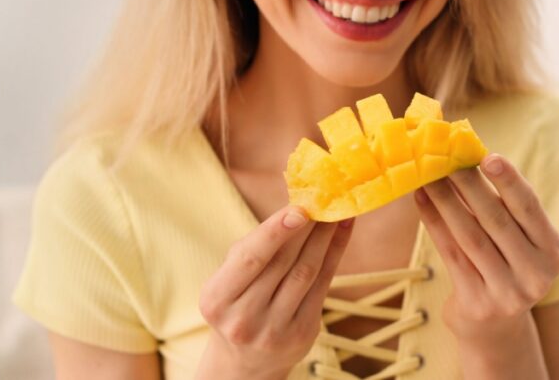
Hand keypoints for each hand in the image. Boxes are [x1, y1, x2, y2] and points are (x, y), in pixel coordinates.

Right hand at [194, 205, 352, 379]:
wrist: (245, 361)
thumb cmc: (236, 303)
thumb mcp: (229, 279)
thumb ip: (255, 246)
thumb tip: (293, 205)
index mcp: (216, 299)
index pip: (250, 259)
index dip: (276, 232)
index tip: (299, 208)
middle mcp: (243, 318)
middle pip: (283, 262)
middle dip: (307, 226)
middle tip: (324, 197)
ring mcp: (274, 330)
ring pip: (306, 272)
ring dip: (325, 236)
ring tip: (336, 209)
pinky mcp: (302, 334)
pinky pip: (323, 285)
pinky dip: (335, 254)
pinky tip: (342, 230)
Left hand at [414, 154, 558, 344]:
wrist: (494, 327)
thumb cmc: (505, 265)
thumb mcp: (517, 241)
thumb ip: (503, 207)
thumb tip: (468, 158)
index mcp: (552, 251)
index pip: (529, 209)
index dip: (509, 181)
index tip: (488, 156)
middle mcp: (536, 274)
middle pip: (497, 220)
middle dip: (469, 186)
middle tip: (446, 159)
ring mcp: (508, 292)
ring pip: (470, 236)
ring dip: (446, 201)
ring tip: (429, 177)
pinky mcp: (478, 303)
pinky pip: (451, 254)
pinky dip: (435, 223)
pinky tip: (423, 201)